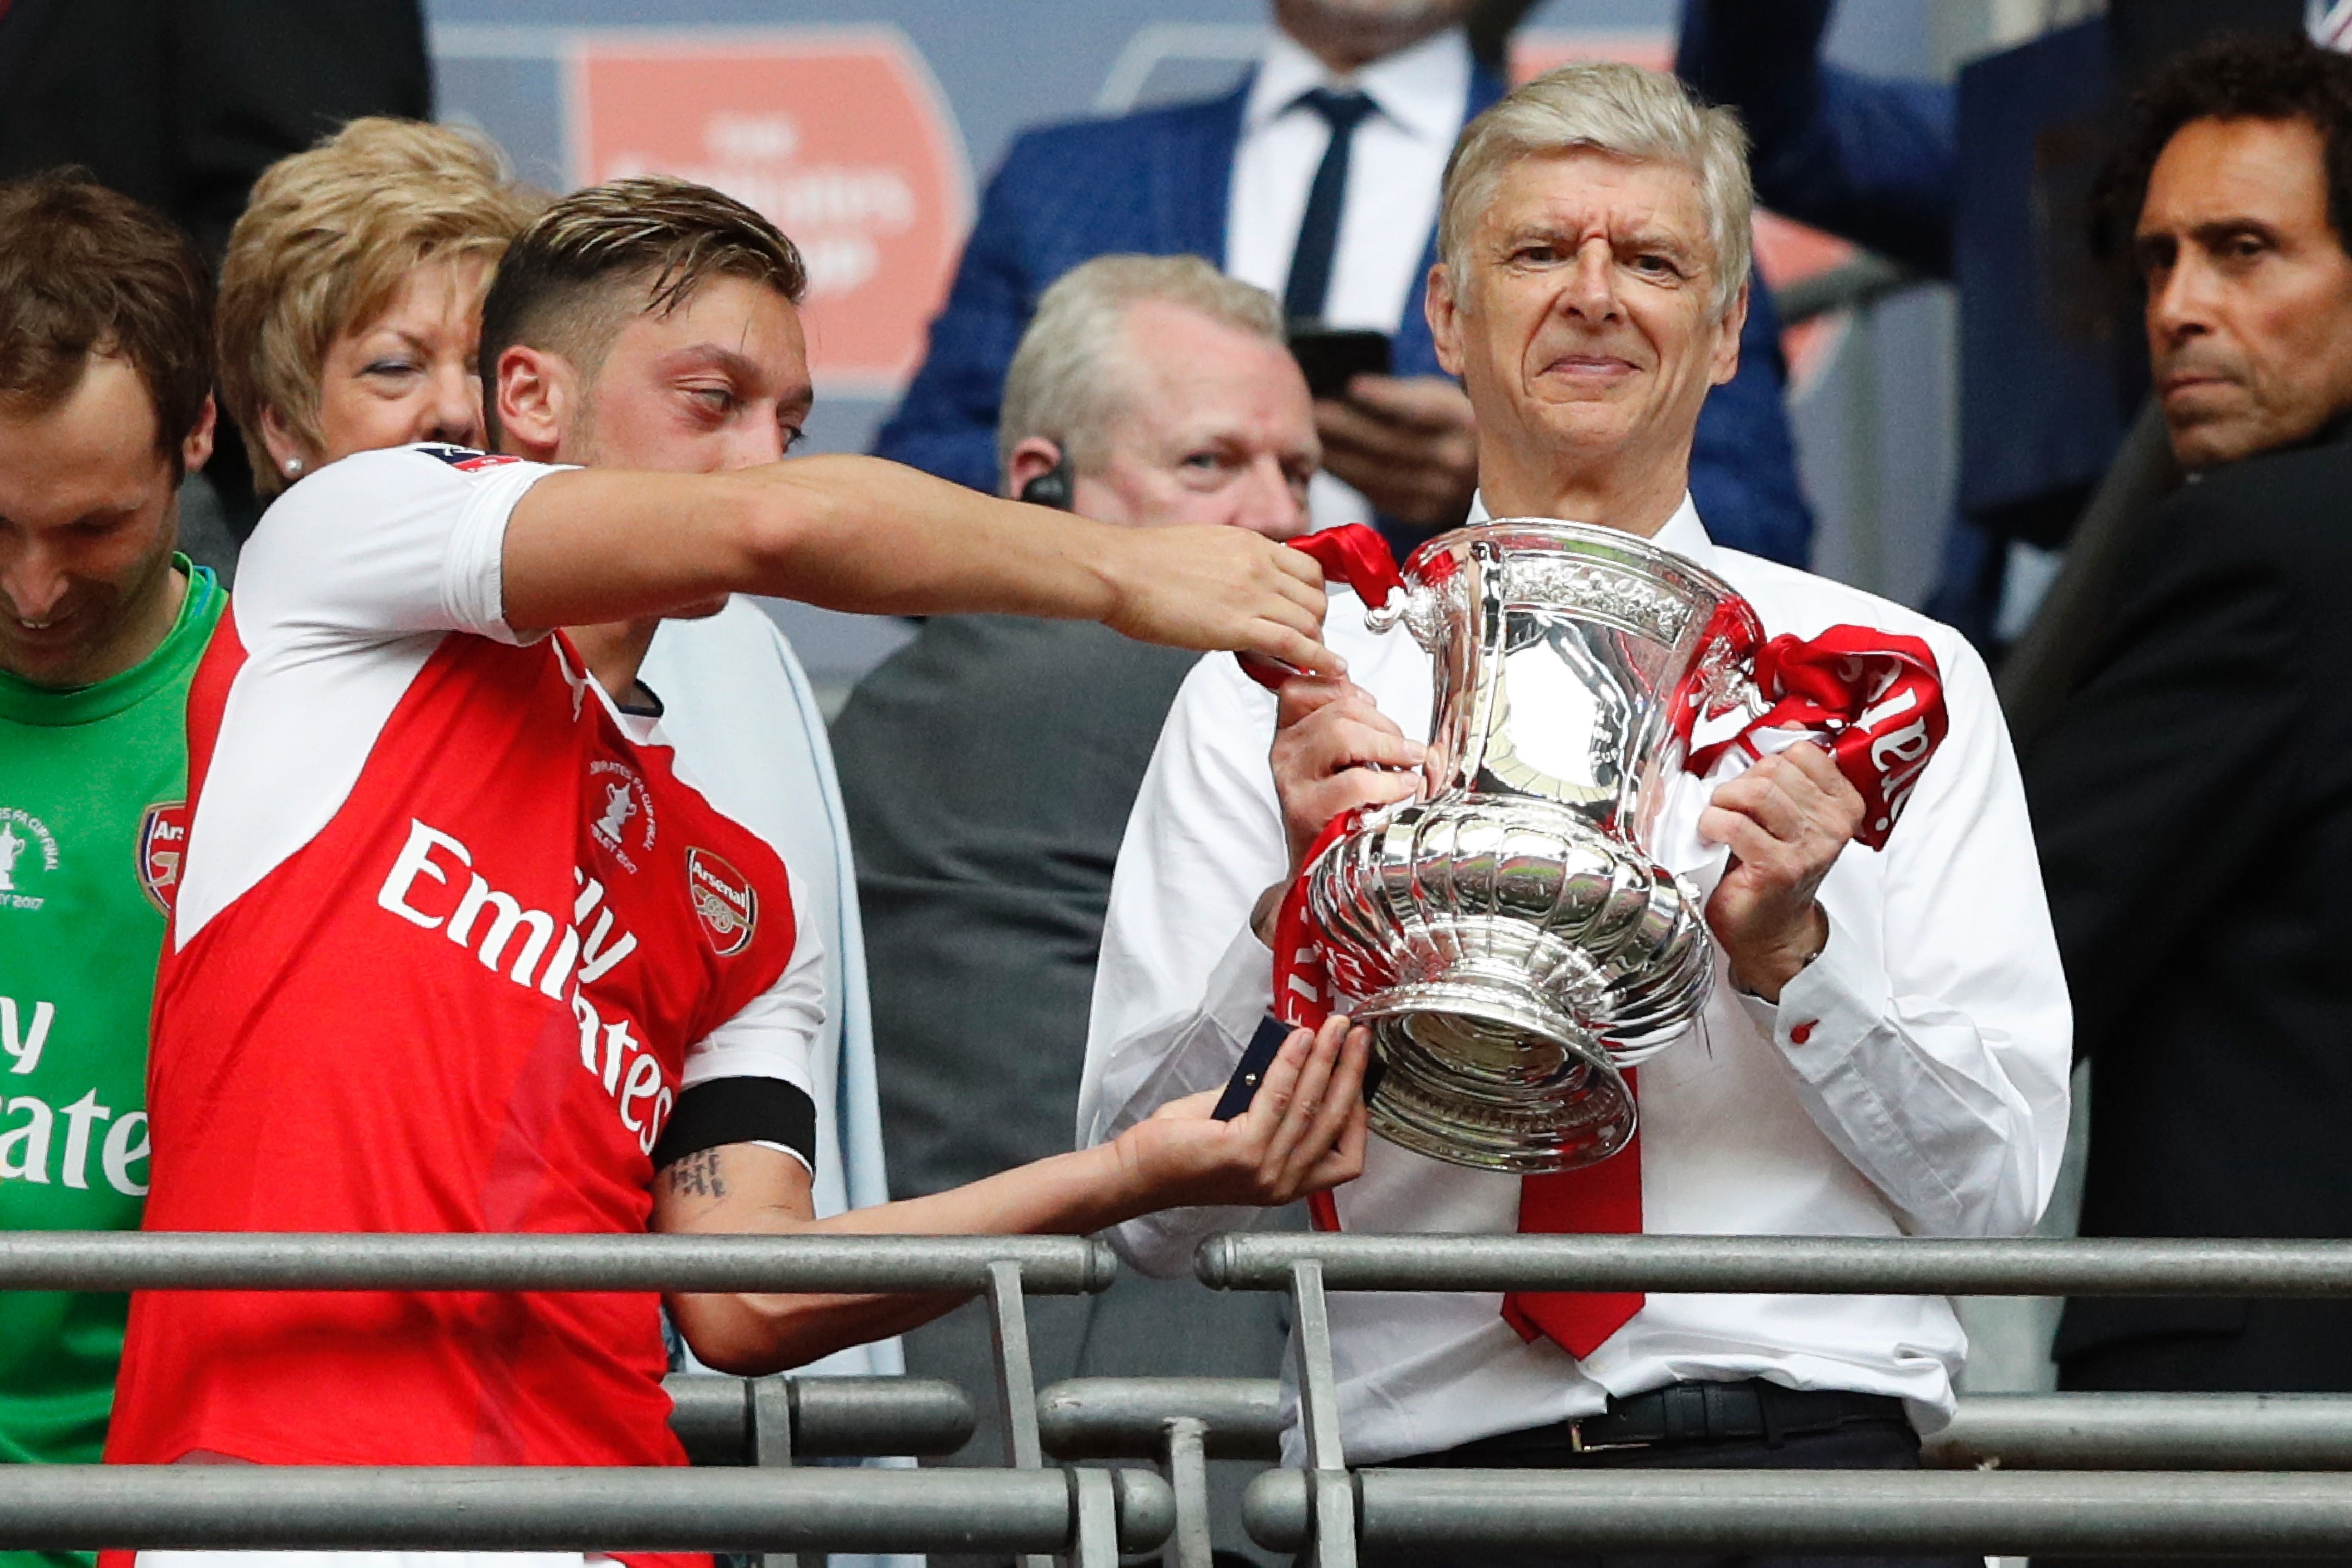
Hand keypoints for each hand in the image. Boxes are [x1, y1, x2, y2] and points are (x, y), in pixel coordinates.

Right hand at [1097, 523, 1341, 673]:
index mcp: (1249, 543)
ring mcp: (1251, 594)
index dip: (1314, 594)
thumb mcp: (1202, 547)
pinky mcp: (1238, 625)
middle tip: (1308, 640)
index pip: (1307, 567)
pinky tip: (1330, 671)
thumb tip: (1239, 585)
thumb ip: (1231, 563)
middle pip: (1315, 596)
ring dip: (1316, 645)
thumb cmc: (1143, 564)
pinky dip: (1319, 660)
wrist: (1117, 571)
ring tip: (1312, 662)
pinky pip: (1295, 644)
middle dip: (1317, 622)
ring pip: (1310, 621)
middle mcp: (1258, 564)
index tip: (1310, 611)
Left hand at [1111, 1014, 1370, 1208]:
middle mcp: (1283, 1183)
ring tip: (1332, 1028)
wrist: (1139, 1171)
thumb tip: (1296, 1059)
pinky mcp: (1244, 1153)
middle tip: (1357, 1036)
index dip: (1357, 1111)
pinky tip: (1298, 1040)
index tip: (1359, 1072)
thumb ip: (1271, 1104)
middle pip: (1333, 1121)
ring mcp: (1266, 1171)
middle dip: (1350, 1070)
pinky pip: (1277, 1098)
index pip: (1346, 1156)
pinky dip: (1291, 1063)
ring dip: (1326, 1059)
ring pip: (1310, 1105)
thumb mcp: (1241, 1129)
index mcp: (1289, 1183)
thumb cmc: (1181, 1152)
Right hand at [1270, 673, 1423, 872]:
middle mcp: (1284, 752)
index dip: (1342, 686)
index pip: (1302, 687)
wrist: (1318, 867)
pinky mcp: (1307, 809)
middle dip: (1385, 724)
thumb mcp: (1339, 760)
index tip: (1371, 705)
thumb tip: (1376, 703)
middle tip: (1408, 749)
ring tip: (1409, 764)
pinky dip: (1389, 782)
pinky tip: (1403, 788)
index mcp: (1289, 734)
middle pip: (1337, 709)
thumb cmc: (1337, 810)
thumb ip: (1351, 725)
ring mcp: (1292, 780)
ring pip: (1342, 734)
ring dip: (1389, 746)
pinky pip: (1355, 780)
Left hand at [1314, 375, 1478, 528]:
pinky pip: (1376, 495)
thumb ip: (1400, 395)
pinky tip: (1328, 462)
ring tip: (1312, 438)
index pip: (1423, 409)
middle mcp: (1457, 461)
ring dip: (1339, 456)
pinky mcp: (1421, 512)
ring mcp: (1440, 492)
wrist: (1478, 467)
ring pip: (1378, 474)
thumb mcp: (1437, 397)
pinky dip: (1348, 479)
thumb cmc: (1446, 422)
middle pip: (1392, 444)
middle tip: (1314, 413)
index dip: (1388, 398)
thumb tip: (1346, 390)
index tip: (1353, 386)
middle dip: (1347, 428)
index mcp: (1465, 422)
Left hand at [1698, 742, 1862, 1000]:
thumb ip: (1785, 773)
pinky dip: (1712, 824)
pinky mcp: (1780, 867)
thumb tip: (1776, 727)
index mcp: (1842, 804)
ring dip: (1723, 801)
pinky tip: (1712, 836)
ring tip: (1720, 819)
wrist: (1770, 930)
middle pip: (1773, 770)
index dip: (1765, 761)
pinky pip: (1736, 824)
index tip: (1753, 783)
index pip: (1801, 751)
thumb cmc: (1771, 868)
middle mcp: (1832, 825)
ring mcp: (1809, 847)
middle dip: (1739, 784)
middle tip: (1730, 808)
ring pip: (1756, 791)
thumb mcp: (1786, 814)